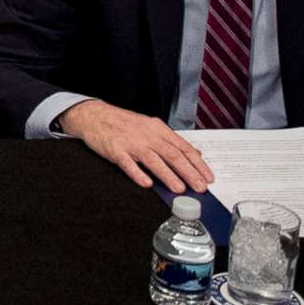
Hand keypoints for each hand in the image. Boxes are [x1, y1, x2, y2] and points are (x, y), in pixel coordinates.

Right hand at [57, 99, 212, 191]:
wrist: (95, 115)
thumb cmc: (124, 123)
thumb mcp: (151, 127)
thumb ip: (172, 141)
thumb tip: (195, 153)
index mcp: (158, 129)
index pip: (184, 147)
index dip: (198, 164)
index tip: (208, 178)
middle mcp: (147, 136)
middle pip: (172, 155)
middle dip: (188, 172)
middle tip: (199, 188)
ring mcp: (131, 143)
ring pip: (153, 160)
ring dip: (168, 175)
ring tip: (179, 188)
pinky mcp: (115, 150)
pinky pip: (128, 164)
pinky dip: (138, 174)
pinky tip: (146, 183)